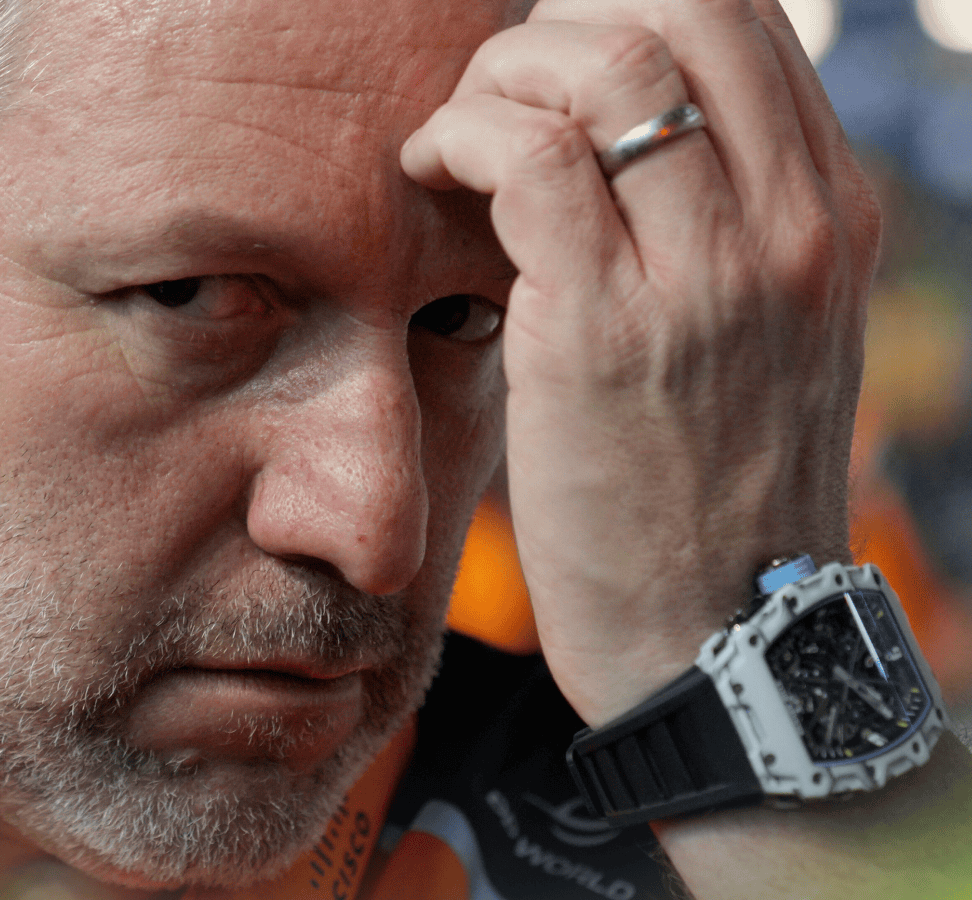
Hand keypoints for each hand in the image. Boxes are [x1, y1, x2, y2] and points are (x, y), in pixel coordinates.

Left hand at [400, 0, 880, 725]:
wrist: (716, 636)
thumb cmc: (706, 485)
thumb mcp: (758, 334)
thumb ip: (716, 223)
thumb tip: (604, 127)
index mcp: (829, 212)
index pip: (741, 20)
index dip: (623, 7)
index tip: (549, 57)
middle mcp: (788, 225)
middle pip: (680, 7)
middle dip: (560, 21)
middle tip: (500, 85)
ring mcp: (705, 275)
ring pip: (601, 63)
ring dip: (498, 72)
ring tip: (456, 136)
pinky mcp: (604, 330)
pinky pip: (523, 157)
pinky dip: (457, 135)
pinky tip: (427, 170)